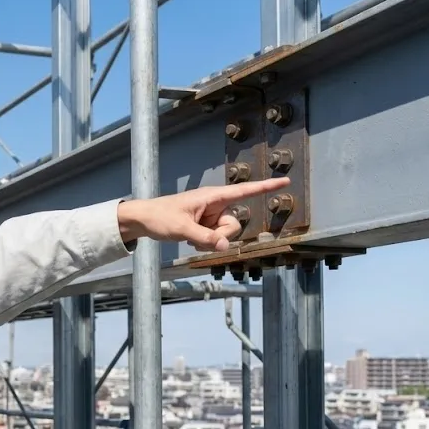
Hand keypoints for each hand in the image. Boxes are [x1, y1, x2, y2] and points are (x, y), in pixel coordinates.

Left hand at [116, 177, 290, 251]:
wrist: (143, 220)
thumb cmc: (160, 217)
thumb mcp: (181, 229)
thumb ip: (204, 238)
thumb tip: (224, 247)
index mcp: (212, 196)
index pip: (244, 191)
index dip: (266, 187)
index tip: (285, 181)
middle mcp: (215, 205)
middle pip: (234, 225)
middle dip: (221, 236)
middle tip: (199, 237)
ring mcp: (211, 217)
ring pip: (225, 235)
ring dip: (211, 241)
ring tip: (191, 237)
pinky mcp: (206, 226)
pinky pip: (216, 239)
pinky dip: (206, 243)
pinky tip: (190, 240)